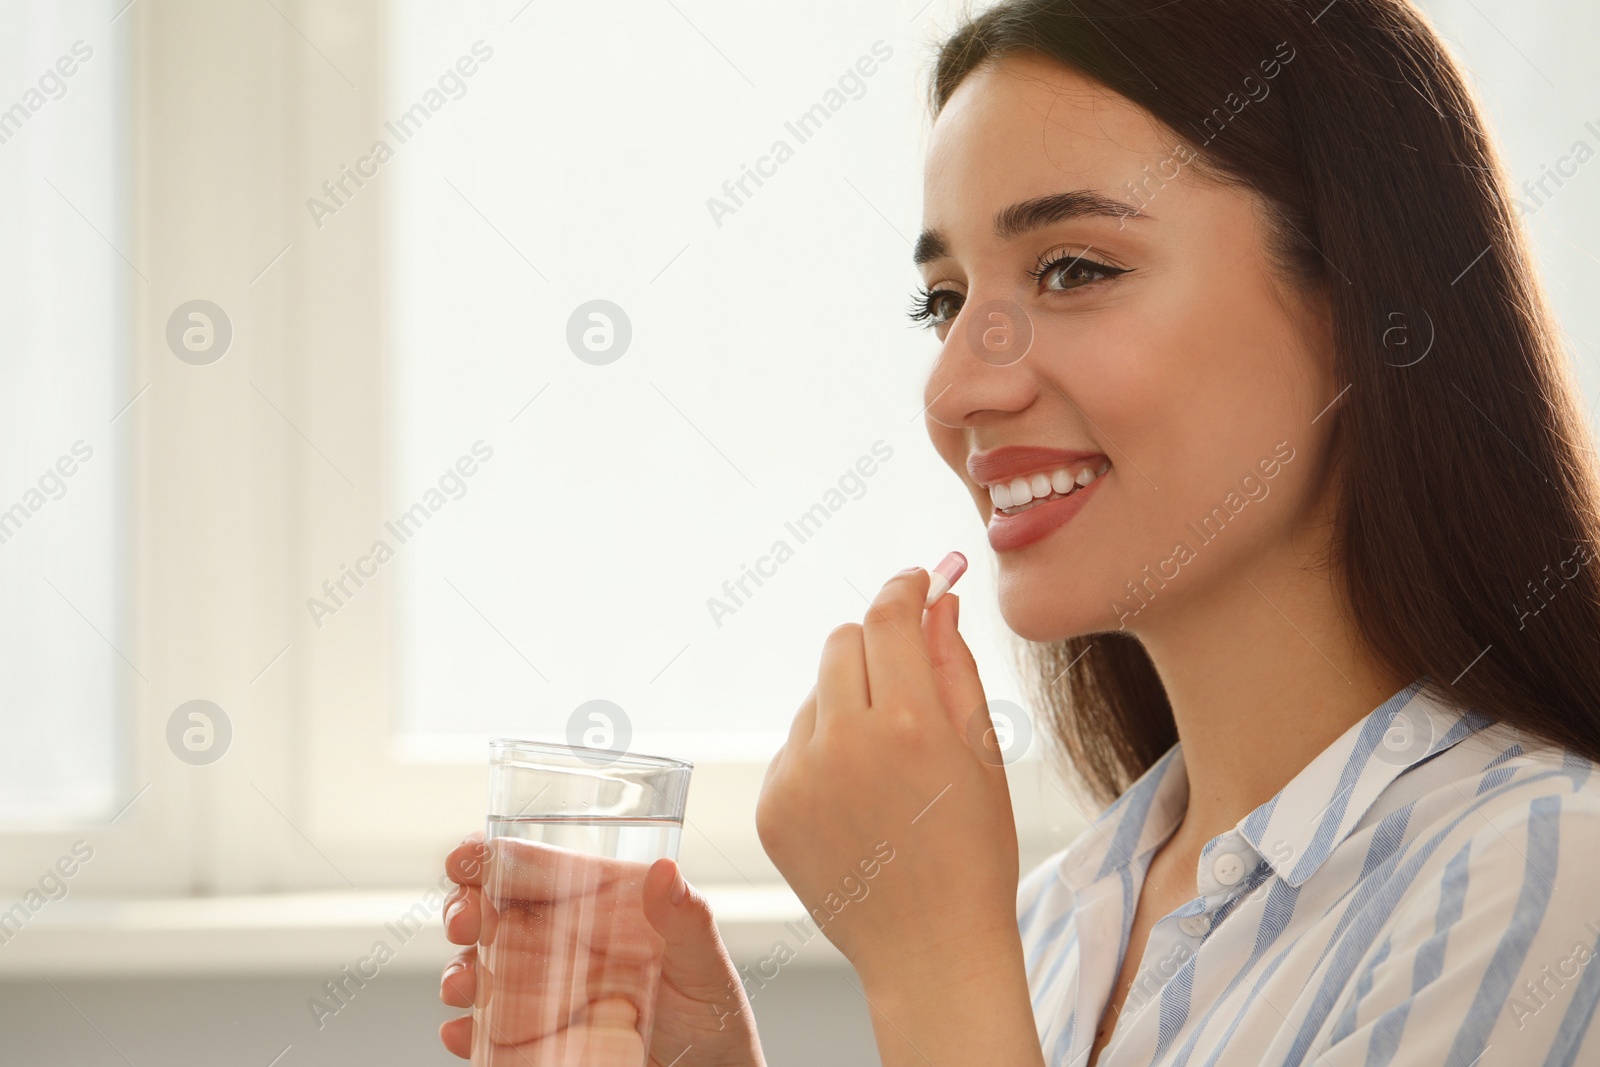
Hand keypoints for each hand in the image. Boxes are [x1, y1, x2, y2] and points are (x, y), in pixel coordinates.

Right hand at [438, 832, 764, 1066]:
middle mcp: (562, 939)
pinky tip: (463, 1032)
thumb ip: (687, 919)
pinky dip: (469, 1031)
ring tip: (463, 985)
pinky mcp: (534, 1037)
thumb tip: (665, 871)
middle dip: (466, 908)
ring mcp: (543, 988)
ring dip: (460, 970)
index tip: (466, 857)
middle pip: (494, 910)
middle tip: (464, 922)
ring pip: (481, 966)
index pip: (536, 865)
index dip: (493, 854)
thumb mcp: (706, 964)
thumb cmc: (712, 1013)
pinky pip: (488, 1029)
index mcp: (598, 901)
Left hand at [754, 568, 1022, 986]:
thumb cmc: (973, 853)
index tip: (915, 582)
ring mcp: (798, 777)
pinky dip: (821, 754)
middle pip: (841, 643)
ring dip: (846, 704)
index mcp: (909, 723)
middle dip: (874, 645)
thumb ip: (956, 666)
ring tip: (886, 765)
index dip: (903, 588)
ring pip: (815, 695)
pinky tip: (857, 799)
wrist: (930, 950)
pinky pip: (793, 747)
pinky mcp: (770, 808)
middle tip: (905, 677)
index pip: (888, 616)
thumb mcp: (985, 754)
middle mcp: (844, 743)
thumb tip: (937, 601)